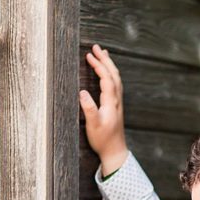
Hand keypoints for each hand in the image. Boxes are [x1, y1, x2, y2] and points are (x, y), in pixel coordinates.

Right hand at [79, 44, 127, 175]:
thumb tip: (82, 92)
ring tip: (103, 54)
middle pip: (114, 76)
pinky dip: (111, 75)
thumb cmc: (103, 140)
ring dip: (109, 66)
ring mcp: (117, 103)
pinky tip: (106, 73)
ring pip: (116, 79)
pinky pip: (115, 85)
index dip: (99, 66)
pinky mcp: (116, 106)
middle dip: (106, 60)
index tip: (90, 55)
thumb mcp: (93, 125)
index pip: (107, 79)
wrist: (115, 151)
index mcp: (111, 103)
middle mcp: (117, 101)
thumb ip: (88, 109)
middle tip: (97, 47)